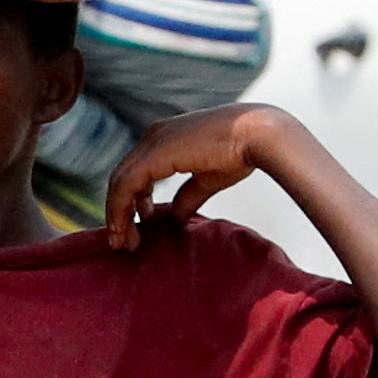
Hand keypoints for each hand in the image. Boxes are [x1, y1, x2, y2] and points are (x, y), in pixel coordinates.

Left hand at [107, 105, 284, 247]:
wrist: (260, 135)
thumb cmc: (241, 152)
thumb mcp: (207, 179)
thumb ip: (188, 197)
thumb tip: (177, 218)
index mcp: (165, 139)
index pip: (136, 172)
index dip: (131, 201)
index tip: (136, 225)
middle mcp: (154, 136)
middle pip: (123, 178)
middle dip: (120, 212)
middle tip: (121, 241)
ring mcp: (152, 142)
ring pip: (119, 183)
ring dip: (117, 216)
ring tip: (121, 242)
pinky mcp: (154, 154)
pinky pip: (125, 186)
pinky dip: (120, 210)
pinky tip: (125, 231)